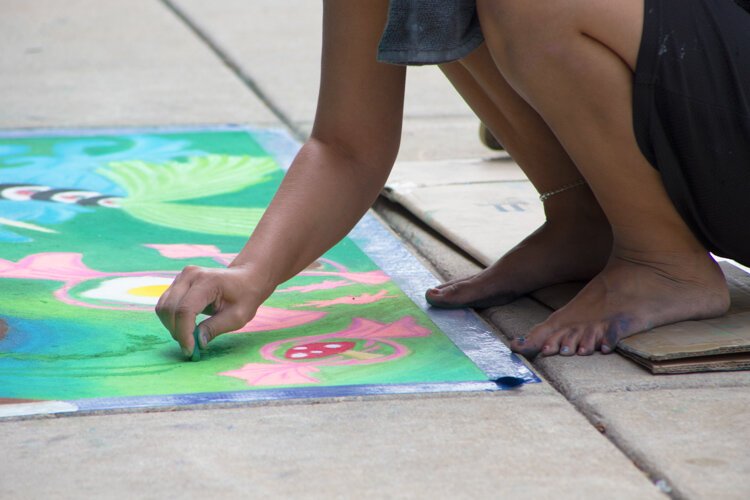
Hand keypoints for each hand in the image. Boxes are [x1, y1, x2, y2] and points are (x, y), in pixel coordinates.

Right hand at [155, 265, 271, 356]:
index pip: (185, 310)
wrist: (246, 279)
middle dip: (177, 332)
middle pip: (170, 309)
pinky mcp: (177, 282)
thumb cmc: (244, 297)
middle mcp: (190, 275)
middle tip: (190, 346)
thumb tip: (196, 342)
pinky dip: (171, 319)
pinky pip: (165, 304)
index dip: (184, 333)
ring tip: (189, 335)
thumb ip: (215, 328)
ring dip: (172, 326)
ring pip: (163, 307)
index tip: (190, 351)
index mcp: (208, 281)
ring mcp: (182, 277)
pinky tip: (186, 325)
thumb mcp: (237, 317)